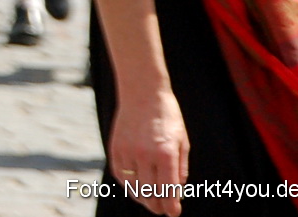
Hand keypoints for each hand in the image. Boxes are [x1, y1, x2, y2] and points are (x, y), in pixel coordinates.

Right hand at [108, 87, 188, 214]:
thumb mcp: (182, 143)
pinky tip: (136, 186)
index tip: (173, 213)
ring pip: (133, 186)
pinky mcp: (115, 148)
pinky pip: (120, 175)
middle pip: (149, 192)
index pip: (167, 190)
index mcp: (165, 153)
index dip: (171, 206)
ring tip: (150, 200)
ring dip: (142, 197)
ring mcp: (127, 151)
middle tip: (162, 210)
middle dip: (157, 206)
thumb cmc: (167, 118)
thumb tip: (175, 193)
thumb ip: (180, 169)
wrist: (142, 93)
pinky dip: (128, 184)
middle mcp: (144, 154)